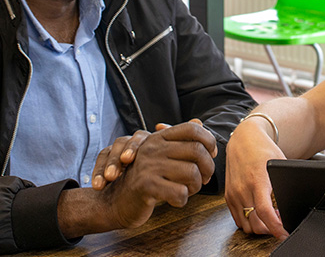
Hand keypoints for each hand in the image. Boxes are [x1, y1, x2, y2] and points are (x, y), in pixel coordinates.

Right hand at [98, 121, 217, 228]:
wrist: (113, 202)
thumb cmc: (143, 179)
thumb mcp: (160, 155)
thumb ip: (179, 139)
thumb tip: (199, 122)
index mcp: (159, 138)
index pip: (192, 129)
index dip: (209, 141)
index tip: (211, 155)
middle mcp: (154, 147)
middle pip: (197, 151)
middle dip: (207, 168)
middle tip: (203, 179)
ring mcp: (149, 165)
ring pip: (192, 173)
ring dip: (195, 187)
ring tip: (188, 191)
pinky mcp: (146, 185)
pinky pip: (179, 192)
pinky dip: (183, 199)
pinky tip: (176, 200)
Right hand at [225, 119, 288, 239]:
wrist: (243, 139)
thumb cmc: (263, 149)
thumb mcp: (279, 163)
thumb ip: (284, 184)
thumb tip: (291, 204)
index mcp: (257, 180)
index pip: (264, 212)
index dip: (275, 227)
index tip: (284, 233)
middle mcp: (242, 189)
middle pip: (255, 224)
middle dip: (269, 229)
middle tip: (280, 221)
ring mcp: (233, 193)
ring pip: (246, 225)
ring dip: (259, 227)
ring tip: (269, 217)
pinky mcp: (228, 196)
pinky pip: (238, 219)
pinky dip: (249, 221)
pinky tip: (258, 213)